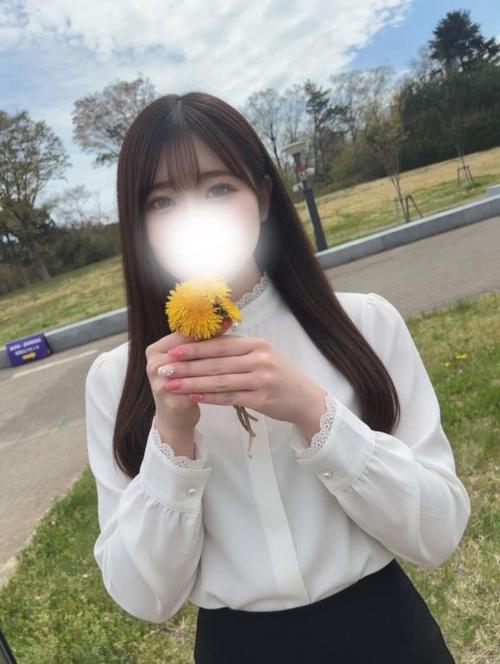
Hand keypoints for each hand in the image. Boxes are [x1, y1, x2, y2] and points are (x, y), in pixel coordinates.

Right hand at [145, 317, 233, 435]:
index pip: (184, 334)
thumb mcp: (190, 361)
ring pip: (194, 367)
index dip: (206, 327)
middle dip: (213, 341)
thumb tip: (224, 318)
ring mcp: (160, 381)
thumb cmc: (187, 384)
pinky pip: (197, 387)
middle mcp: (154, 364)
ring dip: (217, 360)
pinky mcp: (172, 399)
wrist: (176, 417)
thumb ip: (201, 342)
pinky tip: (234, 378)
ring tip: (240, 354)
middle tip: (236, 332)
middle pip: (188, 349)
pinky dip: (216, 383)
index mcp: (156, 350)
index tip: (227, 319)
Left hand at [161, 334, 326, 427]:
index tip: (171, 351)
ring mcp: (261, 379)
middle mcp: (259, 359)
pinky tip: (193, 397)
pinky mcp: (261, 399)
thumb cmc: (279, 376)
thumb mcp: (262, 355)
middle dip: (186, 366)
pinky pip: (229, 397)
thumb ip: (237, 350)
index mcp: (257, 344)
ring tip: (171, 386)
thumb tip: (204, 344)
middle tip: (163, 370)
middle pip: (215, 362)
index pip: (219, 344)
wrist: (305, 399)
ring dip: (192, 383)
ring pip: (219, 381)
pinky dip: (209, 397)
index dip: (194, 348)